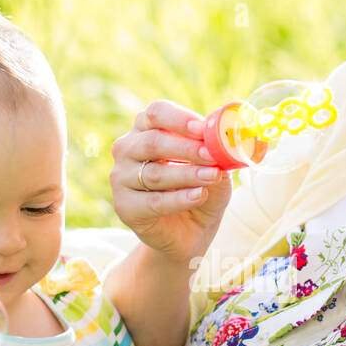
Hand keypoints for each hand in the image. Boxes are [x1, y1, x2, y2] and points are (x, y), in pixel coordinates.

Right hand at [110, 100, 232, 266]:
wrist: (190, 232)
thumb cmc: (201, 190)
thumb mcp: (215, 168)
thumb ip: (217, 154)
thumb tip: (224, 141)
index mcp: (146, 129)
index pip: (156, 113)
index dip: (179, 119)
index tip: (203, 128)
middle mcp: (128, 149)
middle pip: (153, 142)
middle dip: (186, 148)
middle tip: (211, 155)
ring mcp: (121, 178)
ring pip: (154, 174)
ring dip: (187, 174)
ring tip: (212, 177)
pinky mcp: (125, 207)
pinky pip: (153, 201)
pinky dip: (179, 199)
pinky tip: (199, 195)